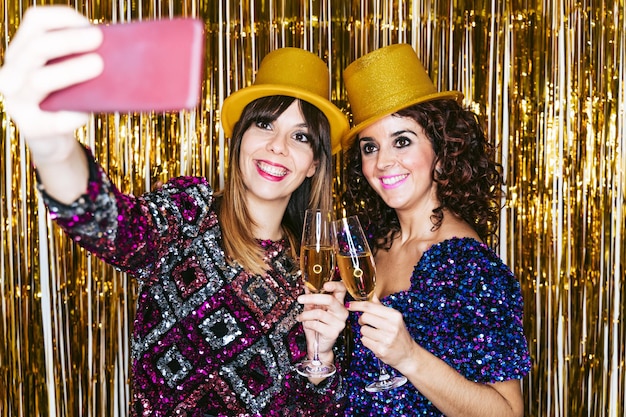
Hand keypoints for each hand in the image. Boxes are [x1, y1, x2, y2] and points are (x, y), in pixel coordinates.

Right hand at [0, 6, 102, 152]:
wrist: (51, 138)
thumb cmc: (65, 98)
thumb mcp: (68, 72)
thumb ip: (79, 57)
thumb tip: (114, 46)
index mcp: (22, 52)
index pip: (36, 21)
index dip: (64, 18)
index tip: (91, 26)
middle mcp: (13, 72)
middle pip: (37, 47)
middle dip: (70, 40)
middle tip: (99, 39)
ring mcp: (18, 101)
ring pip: (39, 80)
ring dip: (71, 71)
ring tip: (98, 65)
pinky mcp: (31, 127)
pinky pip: (53, 120)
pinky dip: (73, 115)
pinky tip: (86, 112)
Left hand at [297, 281, 347, 361]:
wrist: (317, 346)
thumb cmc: (316, 326)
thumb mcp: (312, 309)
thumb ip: (311, 298)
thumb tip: (307, 285)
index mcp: (339, 303)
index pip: (342, 290)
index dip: (335, 285)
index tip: (324, 285)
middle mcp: (342, 312)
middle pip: (330, 300)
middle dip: (312, 298)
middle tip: (300, 299)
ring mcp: (339, 323)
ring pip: (319, 313)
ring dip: (306, 314)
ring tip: (300, 317)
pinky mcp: (333, 333)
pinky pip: (316, 324)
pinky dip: (307, 323)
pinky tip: (306, 325)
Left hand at [347, 295, 416, 370]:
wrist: (408, 355)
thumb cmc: (399, 334)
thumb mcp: (394, 318)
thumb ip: (381, 307)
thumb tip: (371, 295)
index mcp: (394, 316)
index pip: (370, 307)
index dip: (357, 305)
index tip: (349, 305)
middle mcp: (392, 326)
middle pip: (364, 317)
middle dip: (362, 320)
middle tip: (367, 323)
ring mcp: (386, 339)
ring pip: (363, 330)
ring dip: (365, 332)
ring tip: (374, 335)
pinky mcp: (381, 350)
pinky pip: (364, 341)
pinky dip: (367, 341)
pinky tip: (375, 342)